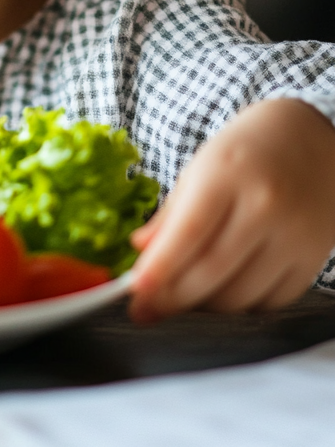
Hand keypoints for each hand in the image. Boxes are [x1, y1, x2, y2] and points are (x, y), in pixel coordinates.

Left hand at [128, 98, 334, 320]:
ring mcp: (294, 234)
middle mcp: (264, 206)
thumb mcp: (197, 170)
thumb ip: (169, 214)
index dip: (159, 267)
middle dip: (172, 298)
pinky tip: (222, 291)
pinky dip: (241, 306)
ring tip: (182, 297)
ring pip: (241, 294)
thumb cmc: (242, 154)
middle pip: (212, 270)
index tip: (134, 292)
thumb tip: (140, 251)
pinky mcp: (313, 257)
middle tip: (146, 309)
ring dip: (204, 305)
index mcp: (226, 175)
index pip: (189, 231)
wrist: (307, 139)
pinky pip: (271, 301)